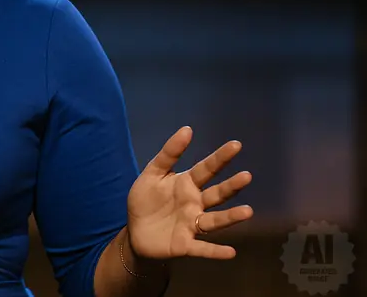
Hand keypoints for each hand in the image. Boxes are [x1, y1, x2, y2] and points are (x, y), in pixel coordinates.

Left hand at [126, 125, 253, 260]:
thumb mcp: (152, 174)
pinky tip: (230, 252)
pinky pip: (202, 248)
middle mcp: (195, 204)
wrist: (135, 231)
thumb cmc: (146, 200)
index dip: (220, 157)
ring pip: (214, 221)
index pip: (206, 168)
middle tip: (246, 176)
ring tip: (247, 212)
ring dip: (230, 217)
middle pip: (216, 194)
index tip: (236, 145)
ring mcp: (192, 225)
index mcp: (187, 184)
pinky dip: (215, 251)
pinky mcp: (185, 244)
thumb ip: (169, 154)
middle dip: (231, 186)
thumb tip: (187, 129)